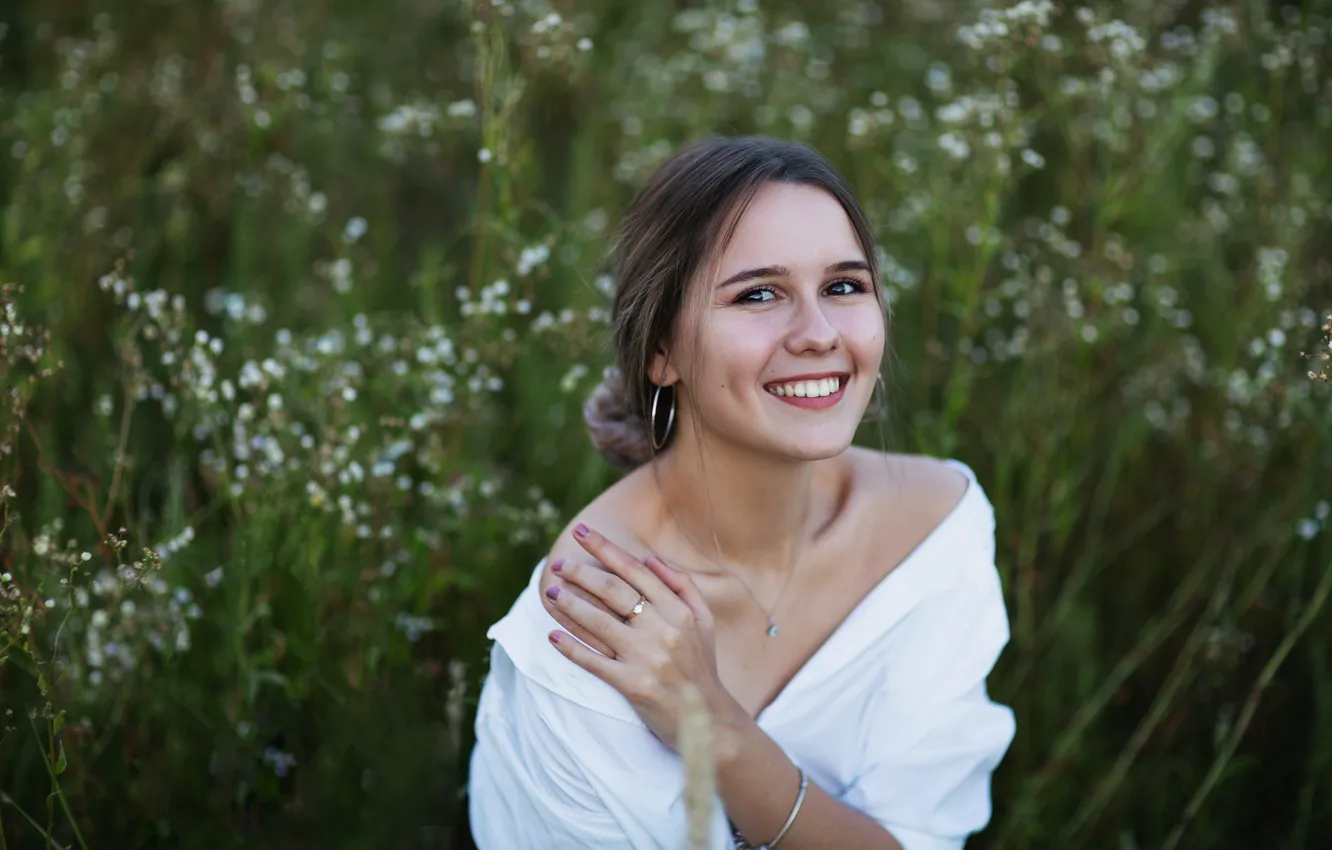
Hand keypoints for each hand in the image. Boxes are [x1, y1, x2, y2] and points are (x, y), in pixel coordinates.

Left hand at [543, 522, 729, 752]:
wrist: (708, 721)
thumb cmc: (701, 668)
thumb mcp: (703, 623)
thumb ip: (682, 587)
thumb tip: (652, 559)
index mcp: (677, 610)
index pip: (635, 570)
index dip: (605, 548)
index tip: (581, 532)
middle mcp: (662, 628)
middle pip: (612, 590)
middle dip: (580, 573)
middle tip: (557, 564)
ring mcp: (646, 656)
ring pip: (598, 621)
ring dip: (570, 604)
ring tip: (550, 594)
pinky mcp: (632, 684)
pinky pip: (593, 660)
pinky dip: (570, 647)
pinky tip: (552, 636)